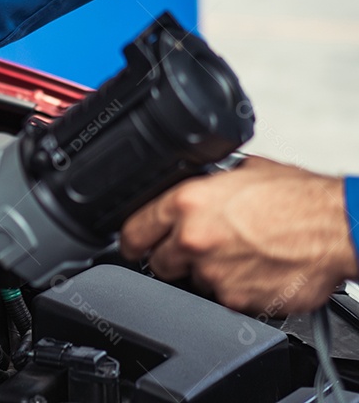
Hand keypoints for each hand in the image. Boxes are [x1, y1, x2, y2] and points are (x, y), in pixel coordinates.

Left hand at [120, 157, 358, 314]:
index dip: (132, 239)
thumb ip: (206, 184)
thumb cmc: (299, 199)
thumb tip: (193, 185)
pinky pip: (223, 298)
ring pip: (192, 281)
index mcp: (187, 204)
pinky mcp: (236, 300)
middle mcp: (193, 240)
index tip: (134, 244)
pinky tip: (254, 269)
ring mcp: (213, 274)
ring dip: (208, 271)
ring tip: (240, 253)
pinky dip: (234, 288)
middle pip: (158, 261)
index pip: (133, 231)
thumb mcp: (240, 171)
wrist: (338, 229)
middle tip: (199, 247)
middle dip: (173, 256)